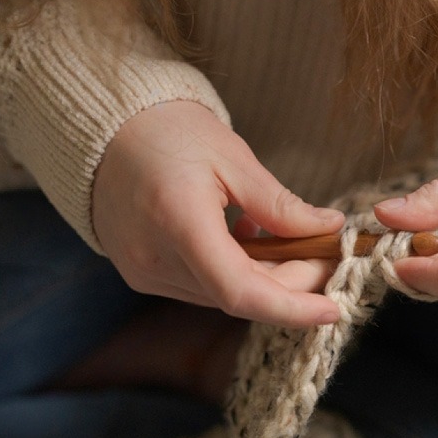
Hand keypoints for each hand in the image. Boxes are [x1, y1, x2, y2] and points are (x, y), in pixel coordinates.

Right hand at [93, 101, 343, 327]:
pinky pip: (201, 286)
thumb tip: (327, 228)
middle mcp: (154, 259)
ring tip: (294, 244)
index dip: (291, 309)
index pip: (241, 292)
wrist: (106, 128)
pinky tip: (250, 240)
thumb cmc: (168, 131)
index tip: (332, 310)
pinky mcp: (141, 273)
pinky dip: (235, 273)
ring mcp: (143, 272)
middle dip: (291, 286)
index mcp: (178, 222)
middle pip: (237, 297)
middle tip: (327, 258)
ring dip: (266, 280)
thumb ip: (279, 204)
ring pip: (221, 296)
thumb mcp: (233, 158)